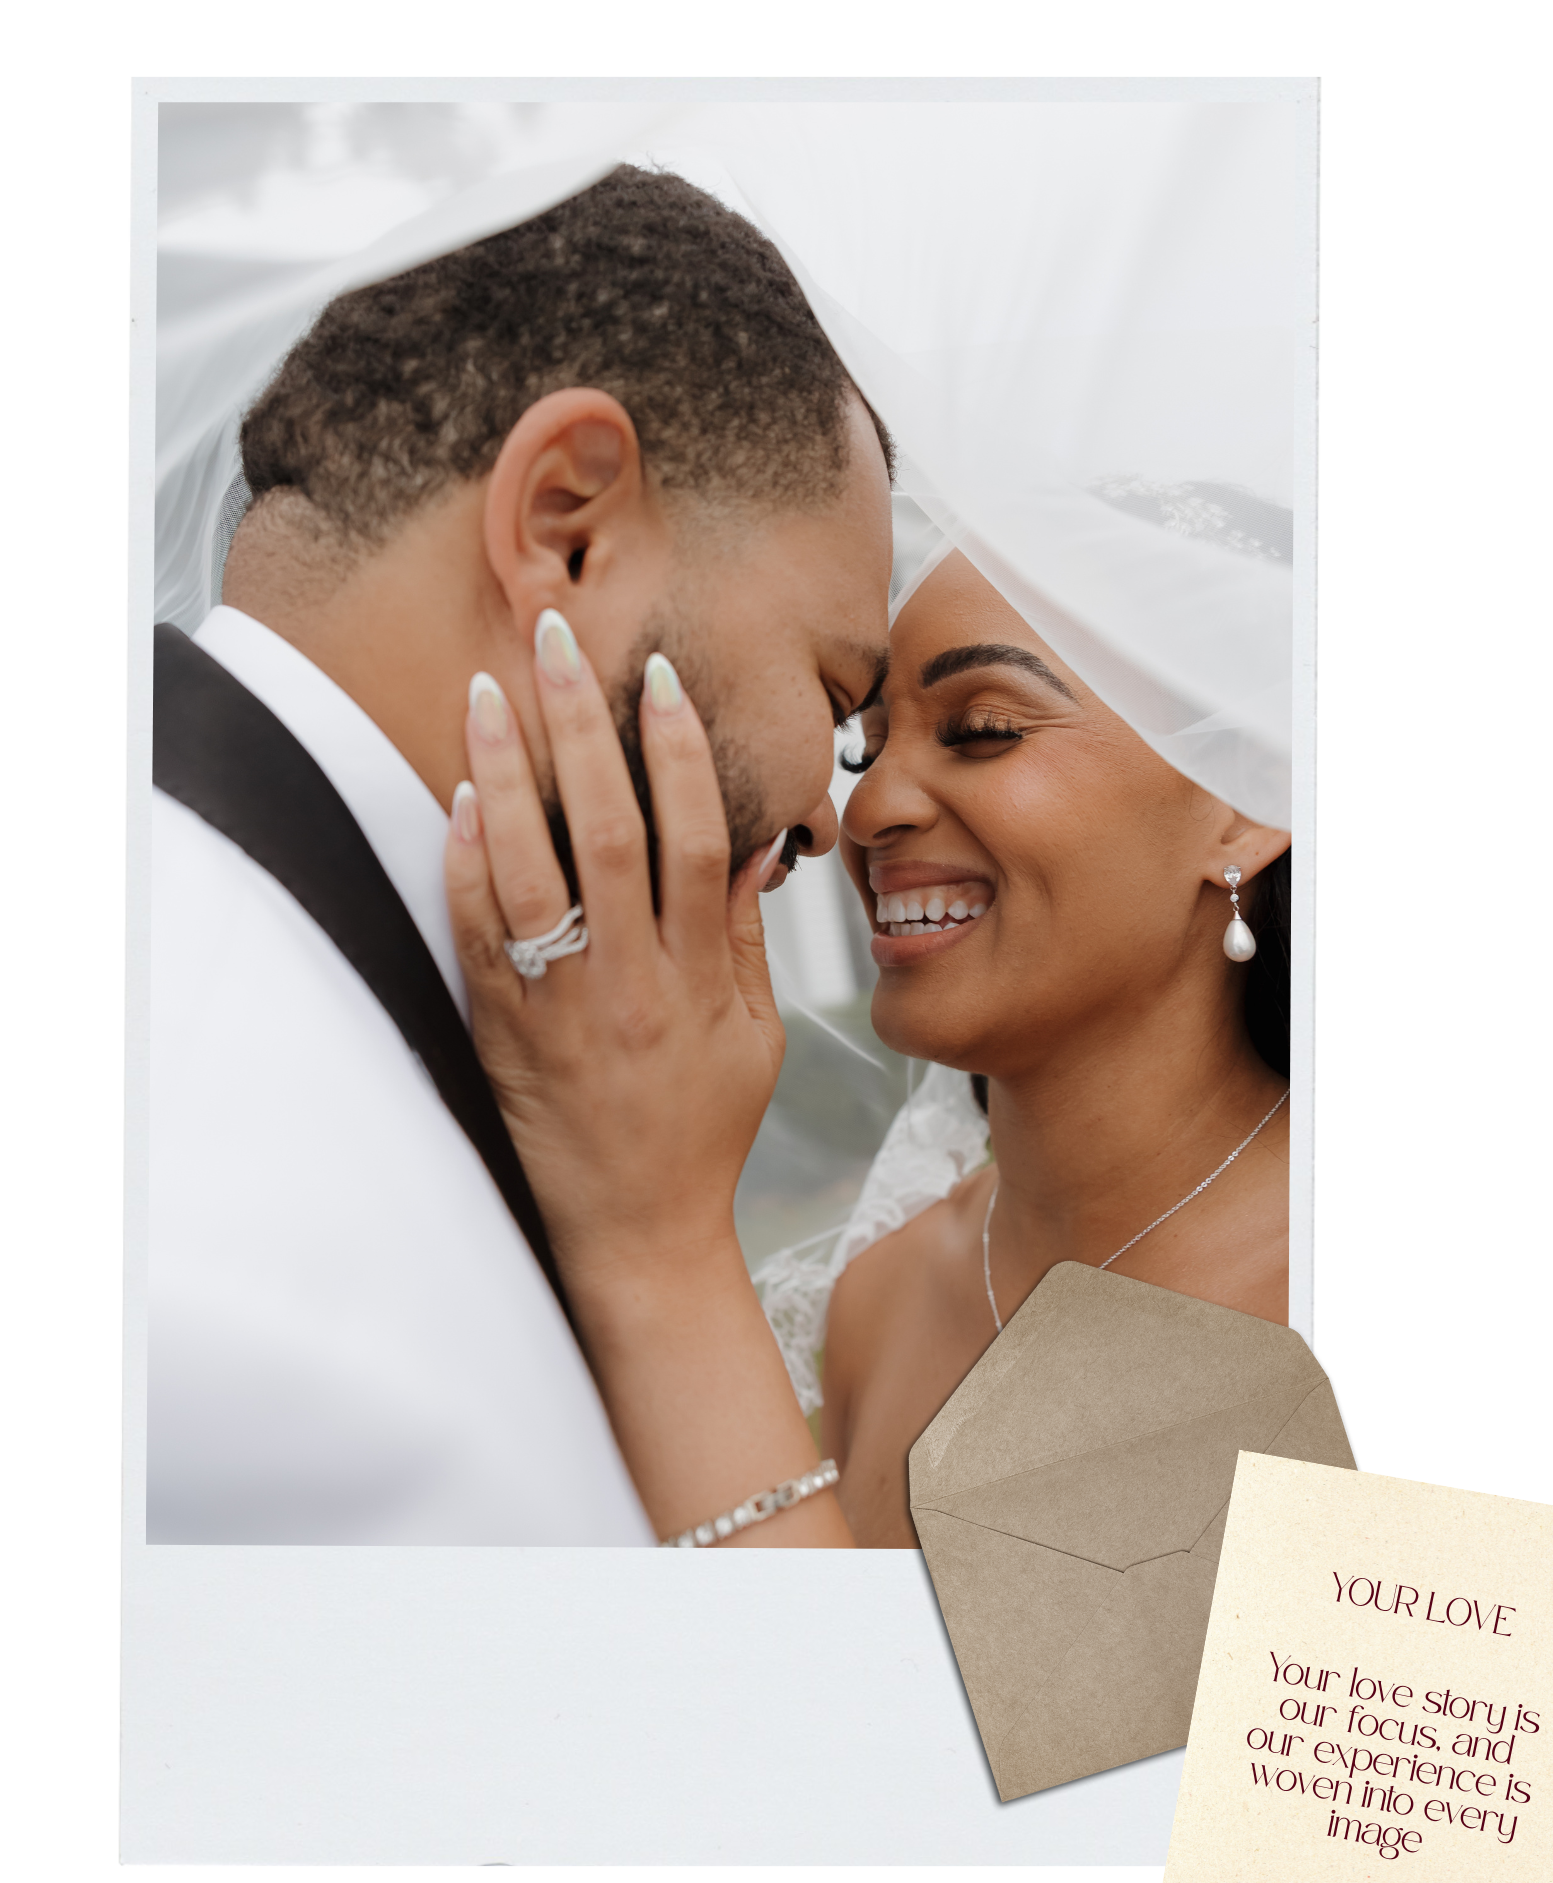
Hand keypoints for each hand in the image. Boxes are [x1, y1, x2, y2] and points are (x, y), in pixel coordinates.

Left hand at [444, 613, 784, 1282]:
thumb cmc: (703, 1131)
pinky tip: (459, 801)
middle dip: (581, 729)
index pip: (696, 841)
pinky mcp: (508, 1039)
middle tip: (557, 642)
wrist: (640, 1234)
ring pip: (533, 875)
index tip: (657, 680)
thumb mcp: (755, 1037)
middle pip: (608, 834)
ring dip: (507, 775)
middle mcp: (633, 986)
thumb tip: (755, 839)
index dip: (679, 754)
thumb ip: (746, 936)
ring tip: (488, 693)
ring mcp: (565, 1012)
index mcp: (701, 979)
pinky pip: (481, 943)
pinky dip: (466, 869)